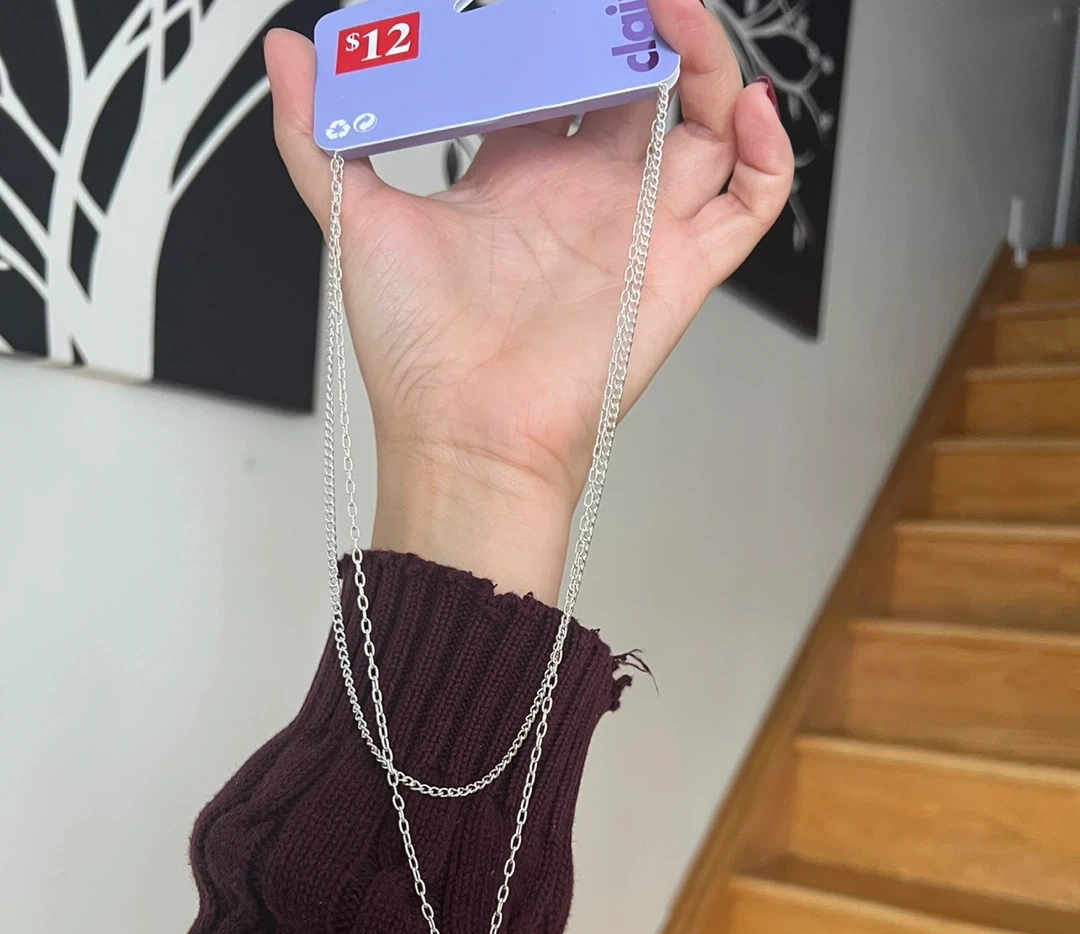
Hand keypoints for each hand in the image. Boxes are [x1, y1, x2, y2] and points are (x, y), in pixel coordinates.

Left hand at [265, 2, 792, 602]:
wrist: (465, 436)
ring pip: (706, 123)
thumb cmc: (417, 356)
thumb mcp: (354, 219)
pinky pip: (752, 200)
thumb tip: (291, 54)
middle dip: (641, 24)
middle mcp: (584, 195)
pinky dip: (769, 150)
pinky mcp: (681, 267)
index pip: (559, 73)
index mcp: (517, 177)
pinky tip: (748, 104)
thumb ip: (318, 133)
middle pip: (641, 82)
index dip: (563, 22)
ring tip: (679, 12)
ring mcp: (638, 228)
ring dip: (709, 60)